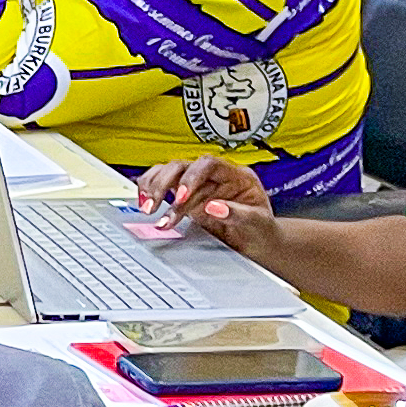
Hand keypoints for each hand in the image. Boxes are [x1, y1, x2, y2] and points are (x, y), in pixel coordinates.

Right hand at [131, 155, 275, 241]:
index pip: (208, 165)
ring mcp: (198, 186)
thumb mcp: (257, 223)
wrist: (256, 242)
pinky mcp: (185, 198)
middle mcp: (214, 177)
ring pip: (168, 174)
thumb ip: (238, 213)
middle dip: (164, 184)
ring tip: (147, 209)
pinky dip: (150, 193)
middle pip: (182, 166)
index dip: (191, 178)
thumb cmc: (261, 229)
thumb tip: (213, 207)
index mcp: (235, 176)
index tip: (180, 198)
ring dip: (153, 189)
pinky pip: (162, 186)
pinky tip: (145, 204)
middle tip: (154, 207)